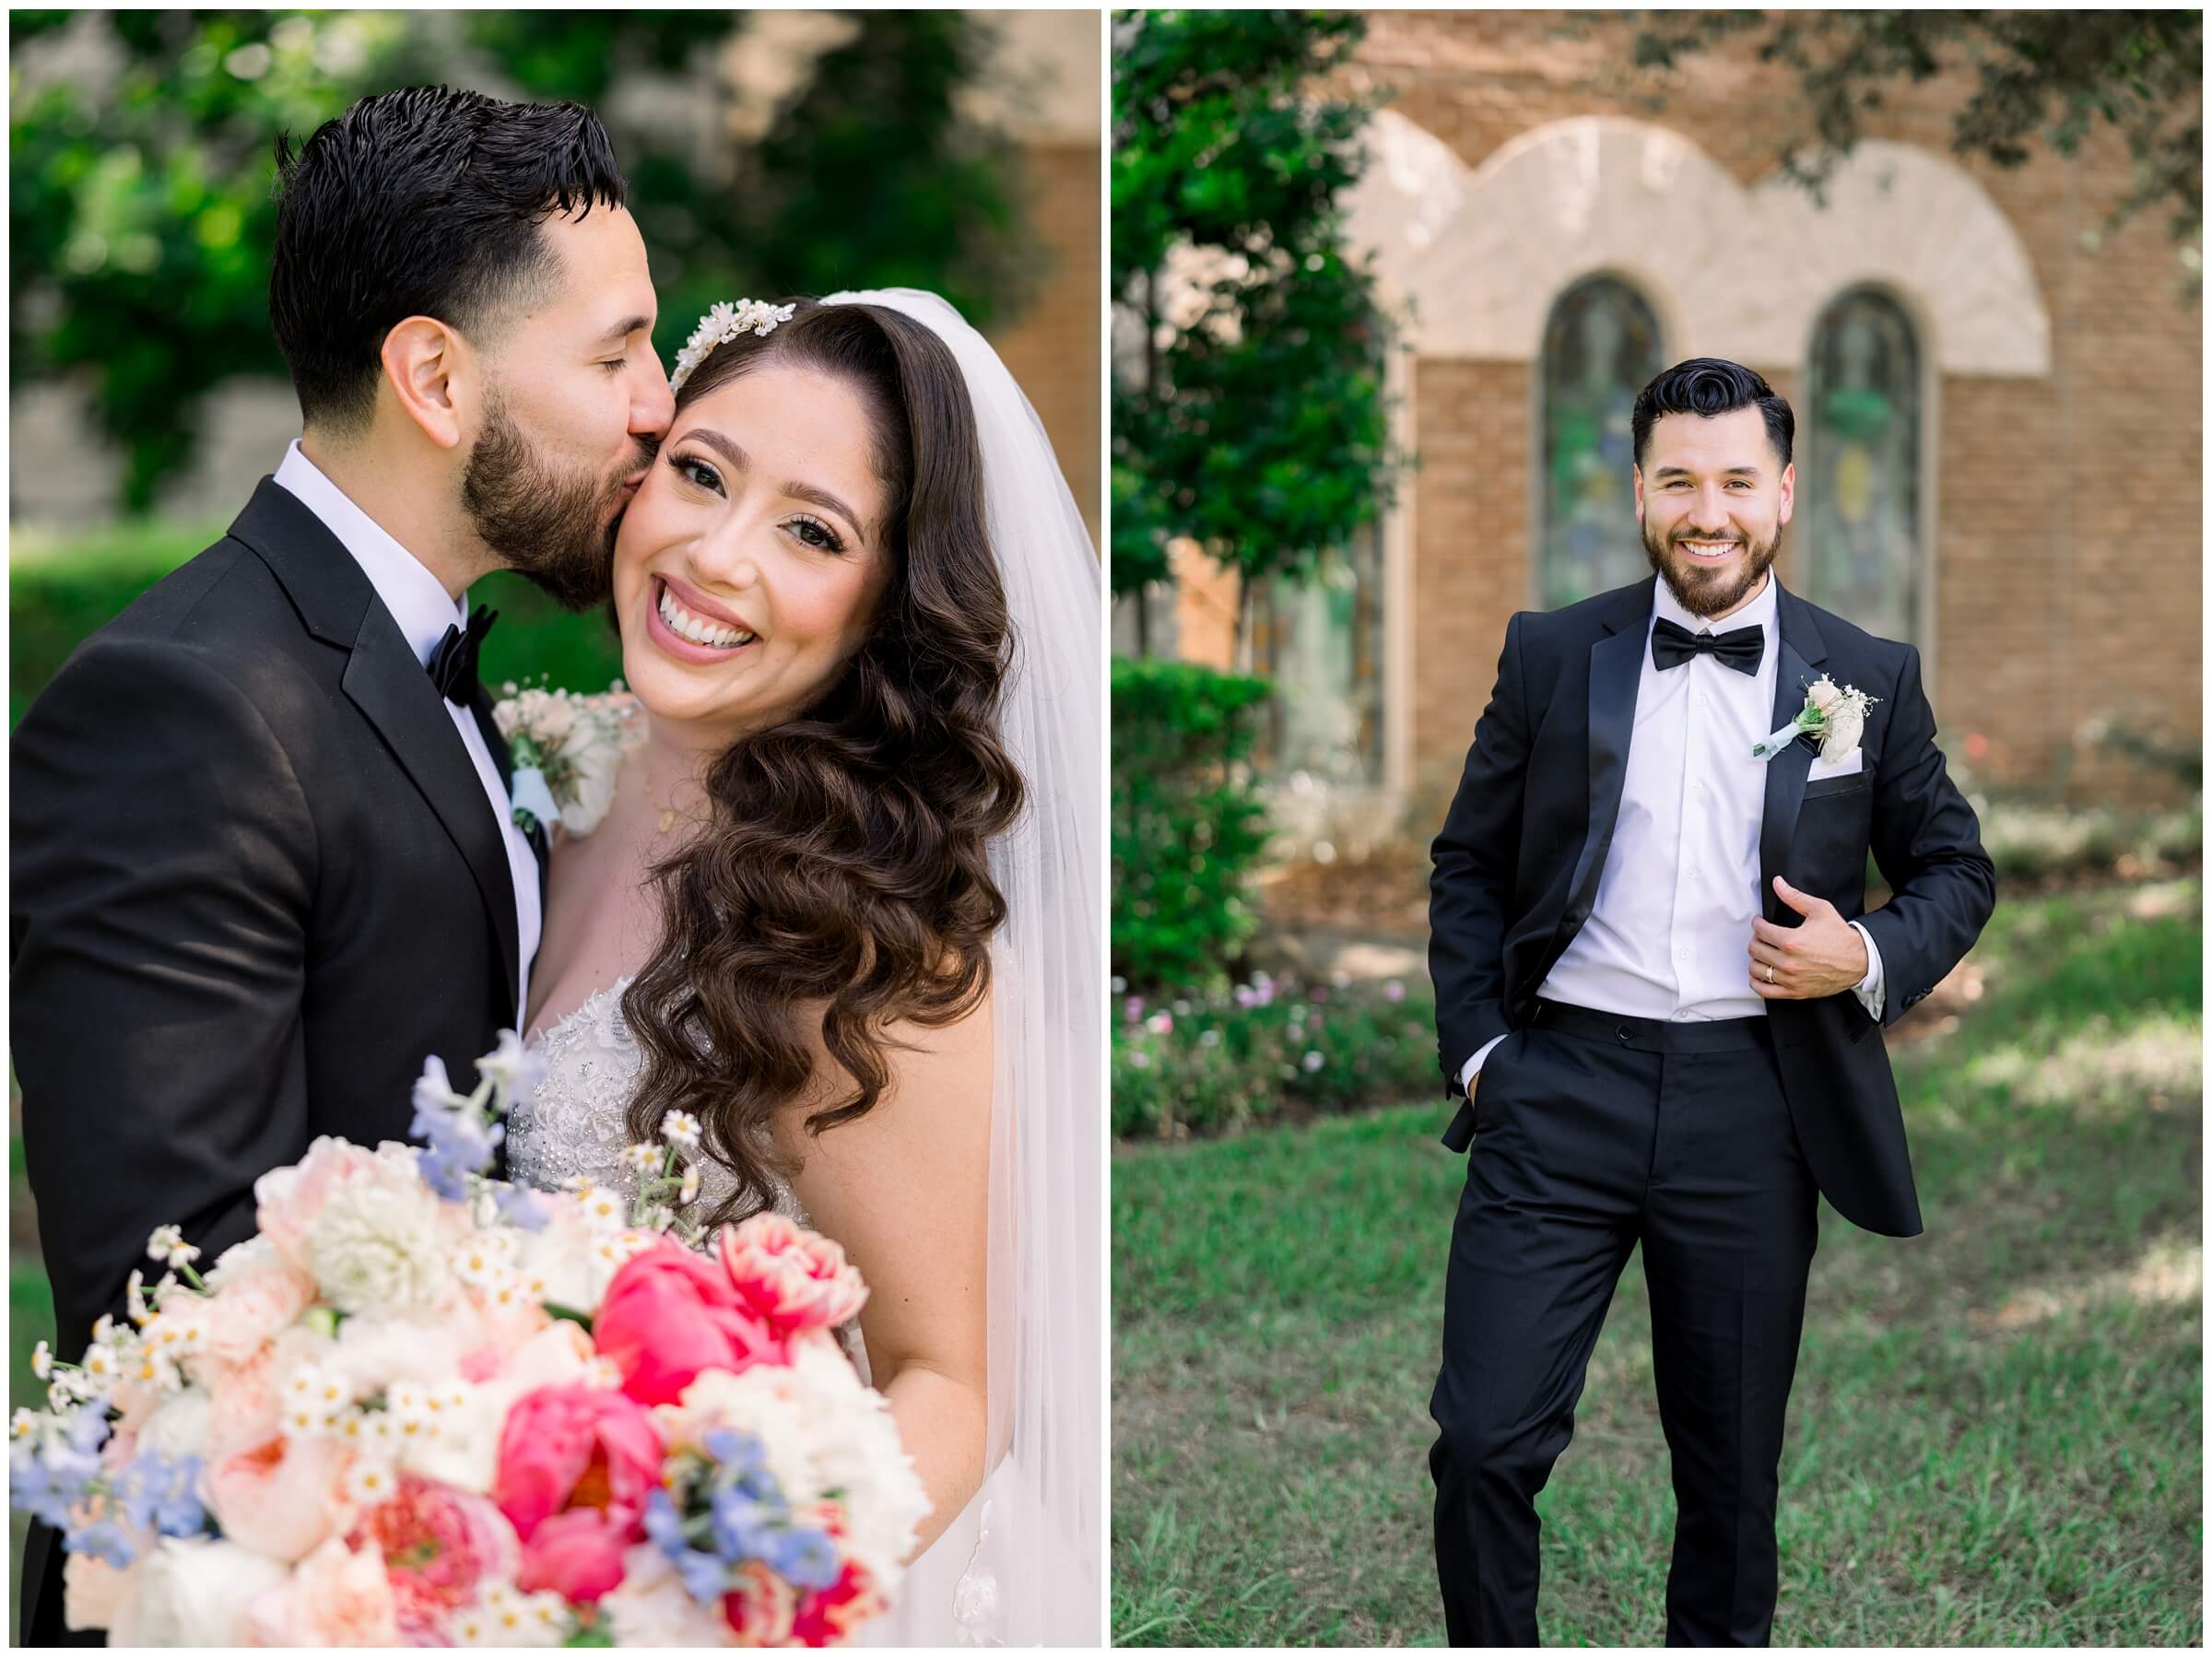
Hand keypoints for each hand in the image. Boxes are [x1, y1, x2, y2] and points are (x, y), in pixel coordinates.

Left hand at [1748, 876, 1868, 999]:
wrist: (1859, 960)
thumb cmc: (1840, 935)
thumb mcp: (1820, 910)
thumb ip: (1794, 896)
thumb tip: (1777, 882)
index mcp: (1792, 941)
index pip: (1759, 930)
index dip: (1757, 922)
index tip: (1760, 921)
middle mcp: (1789, 962)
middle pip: (1755, 949)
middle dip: (1756, 939)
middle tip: (1763, 936)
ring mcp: (1791, 979)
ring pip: (1756, 969)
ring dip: (1756, 959)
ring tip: (1763, 952)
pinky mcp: (1795, 992)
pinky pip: (1764, 991)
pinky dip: (1757, 982)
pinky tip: (1762, 973)